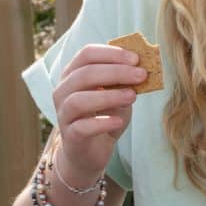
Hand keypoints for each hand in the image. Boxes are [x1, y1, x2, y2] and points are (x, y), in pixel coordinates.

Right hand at [51, 43, 144, 185]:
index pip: (87, 54)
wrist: (91, 151)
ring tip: (132, 96)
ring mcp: (64, 114)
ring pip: (79, 100)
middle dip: (116, 72)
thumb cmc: (104, 117)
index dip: (112, 53)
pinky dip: (101, 123)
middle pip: (84, 74)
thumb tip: (143, 70)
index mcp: (74, 74)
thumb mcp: (118, 96)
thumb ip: (125, 83)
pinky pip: (82, 127)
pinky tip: (118, 121)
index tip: (137, 59)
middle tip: (141, 75)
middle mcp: (63, 91)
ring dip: (108, 96)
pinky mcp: (70, 136)